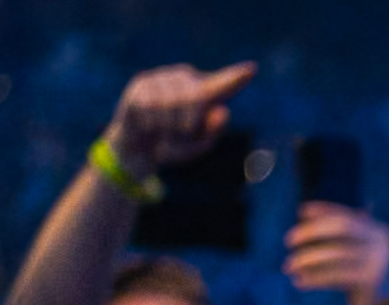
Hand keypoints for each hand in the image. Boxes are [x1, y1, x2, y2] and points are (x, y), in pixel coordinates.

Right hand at [100, 62, 256, 182]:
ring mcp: (161, 78)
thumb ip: (212, 132)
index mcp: (202, 93)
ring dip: (168, 128)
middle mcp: (184, 78)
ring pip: (172, 104)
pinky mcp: (140, 85)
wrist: (136, 151)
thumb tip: (224, 112)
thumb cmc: (170, 146)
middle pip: (196, 99)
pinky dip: (151, 126)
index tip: (253, 70)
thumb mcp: (195, 146)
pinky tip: (147, 126)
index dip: (236, 78)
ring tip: (161, 132)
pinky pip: (152, 109)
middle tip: (177, 136)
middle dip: (188, 126)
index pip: (223, 84)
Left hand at [283, 203, 388, 304]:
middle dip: (312, 230)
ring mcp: (379, 262)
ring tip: (288, 266)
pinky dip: (315, 278)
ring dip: (308, 258)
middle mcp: (383, 244)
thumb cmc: (362, 290)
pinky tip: (299, 282)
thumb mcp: (353, 258)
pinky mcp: (371, 283)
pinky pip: (336, 276)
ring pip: (336, 253)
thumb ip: (336, 238)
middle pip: (342, 228)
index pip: (347, 216)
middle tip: (288, 240)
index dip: (324, 211)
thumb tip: (303, 214)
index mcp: (381, 233)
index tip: (301, 211)